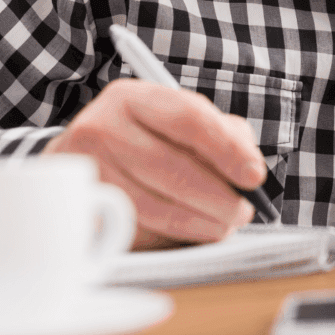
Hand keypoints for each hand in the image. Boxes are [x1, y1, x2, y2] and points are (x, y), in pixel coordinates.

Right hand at [44, 79, 265, 248]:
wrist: (79, 162)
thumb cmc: (144, 141)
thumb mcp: (180, 123)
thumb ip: (223, 135)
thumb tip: (249, 167)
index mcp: (133, 98)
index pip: (188, 118)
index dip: (227, 149)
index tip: (254, 176)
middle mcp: (101, 128)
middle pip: (171, 167)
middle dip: (218, 196)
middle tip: (243, 211)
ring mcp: (85, 170)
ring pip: (153, 205)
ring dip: (198, 222)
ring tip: (223, 226)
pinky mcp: (80, 209)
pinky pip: (133, 230)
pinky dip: (168, 236)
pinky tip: (188, 232)